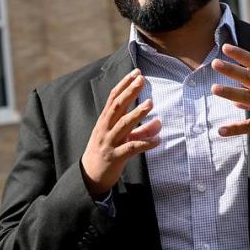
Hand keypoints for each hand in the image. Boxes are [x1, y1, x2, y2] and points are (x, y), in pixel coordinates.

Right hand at [81, 69, 160, 196]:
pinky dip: (145, 143)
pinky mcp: (114, 157)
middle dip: (130, 92)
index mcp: (105, 121)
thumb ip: (141, 130)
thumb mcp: (123, 139)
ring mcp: (109, 143)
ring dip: (137, 113)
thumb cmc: (106, 153)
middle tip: (142, 79)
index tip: (137, 72)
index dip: (124, 84)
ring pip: (123, 125)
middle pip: (117, 107)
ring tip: (151, 103)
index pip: (113, 98)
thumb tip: (160, 122)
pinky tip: (158, 140)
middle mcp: (105, 129)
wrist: (89, 177)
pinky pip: (131, 148)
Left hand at [211, 44, 249, 144]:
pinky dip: (234, 128)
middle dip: (232, 69)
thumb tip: (234, 100)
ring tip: (214, 88)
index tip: (225, 47)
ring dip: (230, 92)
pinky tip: (220, 131)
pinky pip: (249, 126)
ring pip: (248, 97)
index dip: (241, 54)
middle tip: (215, 63)